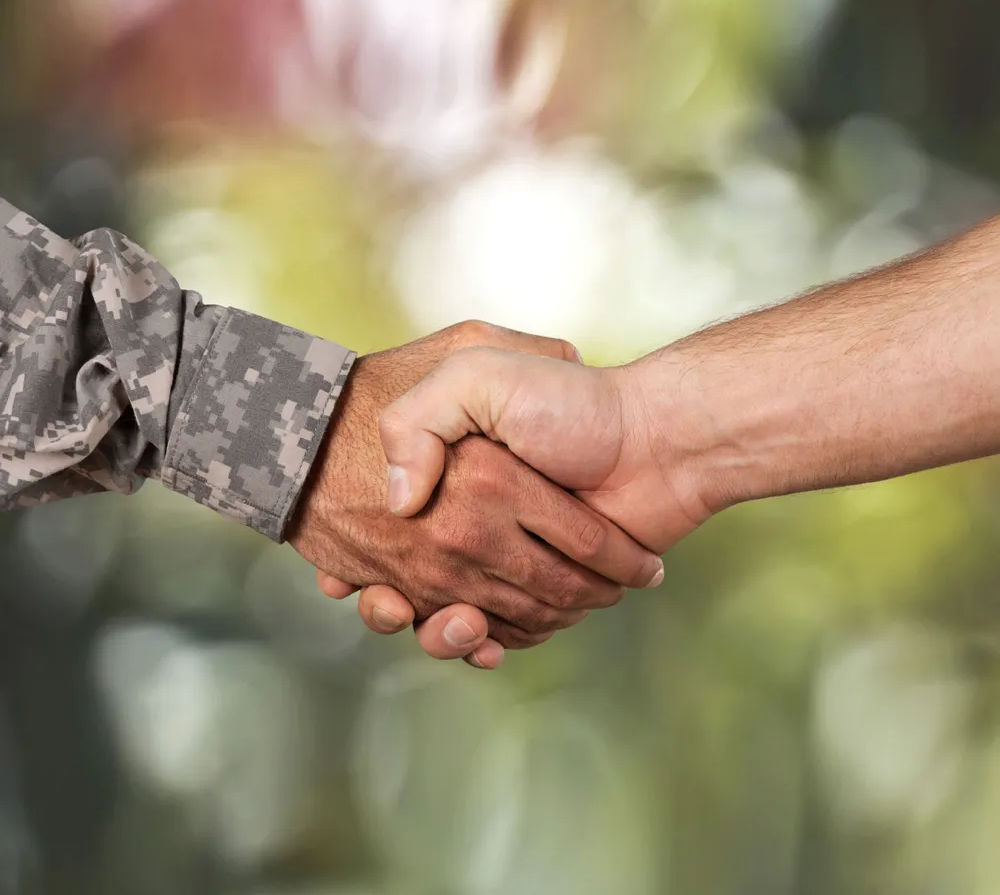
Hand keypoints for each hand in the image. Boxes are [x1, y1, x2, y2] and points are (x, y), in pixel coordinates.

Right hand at [288, 323, 663, 665]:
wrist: (656, 440)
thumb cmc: (572, 404)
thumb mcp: (478, 372)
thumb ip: (421, 419)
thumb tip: (400, 504)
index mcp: (455, 478)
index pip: (394, 528)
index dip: (369, 558)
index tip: (348, 577)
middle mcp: (477, 518)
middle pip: (426, 581)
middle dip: (413, 601)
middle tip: (402, 604)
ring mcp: (510, 555)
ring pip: (459, 614)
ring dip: (450, 633)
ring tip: (461, 621)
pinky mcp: (546, 588)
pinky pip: (504, 630)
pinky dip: (491, 644)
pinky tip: (484, 639)